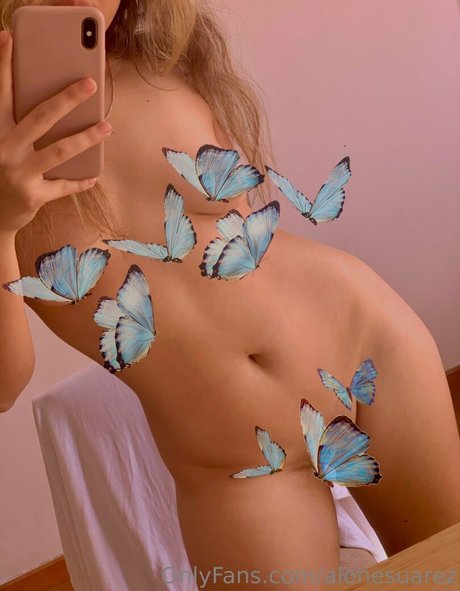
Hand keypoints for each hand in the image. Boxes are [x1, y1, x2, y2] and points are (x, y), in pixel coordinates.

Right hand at [0, 29, 111, 233]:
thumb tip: (51, 107)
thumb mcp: (2, 143)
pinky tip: (94, 177)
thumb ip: (17, 126)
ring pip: (59, 151)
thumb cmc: (1, 171)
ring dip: (87, 138)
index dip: (5, 65)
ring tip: (106, 126)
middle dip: (67, 99)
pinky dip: (80, 181)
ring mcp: (18, 173)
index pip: (1, 93)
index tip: (10, 38)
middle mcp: (4, 149)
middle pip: (40, 118)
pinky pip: (63, 186)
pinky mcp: (32, 196)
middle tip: (90, 84)